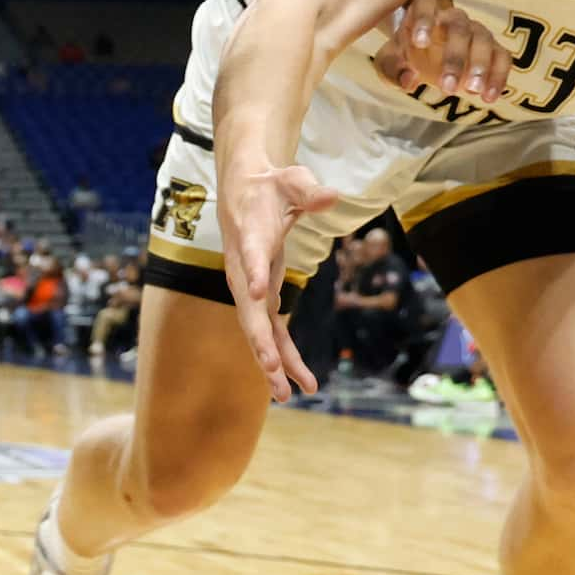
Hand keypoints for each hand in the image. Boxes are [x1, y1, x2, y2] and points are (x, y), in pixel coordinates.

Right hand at [218, 159, 336, 401]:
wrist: (243, 194)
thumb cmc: (270, 186)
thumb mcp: (291, 179)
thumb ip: (308, 190)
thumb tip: (331, 196)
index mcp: (250, 235)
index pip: (251, 256)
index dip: (254, 273)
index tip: (259, 294)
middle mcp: (244, 270)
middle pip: (248, 309)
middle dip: (260, 340)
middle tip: (273, 368)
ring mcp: (250, 289)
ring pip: (258, 331)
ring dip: (270, 363)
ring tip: (286, 396)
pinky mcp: (261, 299)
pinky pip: (271, 333)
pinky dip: (284, 358)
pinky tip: (301, 383)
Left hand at [373, 0, 509, 102]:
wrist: (428, 53)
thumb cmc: (406, 52)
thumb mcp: (390, 61)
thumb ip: (393, 69)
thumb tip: (409, 80)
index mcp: (424, 10)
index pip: (425, 3)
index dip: (423, 20)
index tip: (419, 43)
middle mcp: (452, 17)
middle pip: (458, 28)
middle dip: (455, 58)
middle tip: (448, 88)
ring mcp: (475, 30)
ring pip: (484, 40)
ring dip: (480, 66)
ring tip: (472, 92)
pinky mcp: (492, 48)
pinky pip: (502, 57)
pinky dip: (498, 76)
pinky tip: (489, 97)